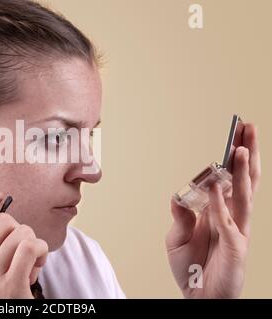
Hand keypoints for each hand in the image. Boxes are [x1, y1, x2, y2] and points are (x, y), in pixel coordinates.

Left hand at [166, 124, 260, 297]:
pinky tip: (216, 185)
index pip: (231, 179)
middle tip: (248, 127)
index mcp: (221, 212)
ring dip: (242, 172)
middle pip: (244, 180)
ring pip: (243, 196)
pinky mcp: (236, 248)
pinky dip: (221, 203)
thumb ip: (180, 217)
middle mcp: (233, 217)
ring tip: (241, 148)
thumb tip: (176, 196)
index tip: (238, 133)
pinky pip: (228, 221)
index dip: (235, 157)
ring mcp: (237, 231)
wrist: (197, 296)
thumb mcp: (177, 239)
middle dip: (247, 153)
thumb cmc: (191, 267)